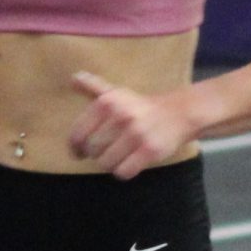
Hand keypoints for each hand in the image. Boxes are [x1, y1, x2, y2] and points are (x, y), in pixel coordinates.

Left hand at [68, 71, 193, 179]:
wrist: (177, 113)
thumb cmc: (139, 106)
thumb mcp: (115, 93)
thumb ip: (93, 87)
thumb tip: (73, 78)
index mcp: (107, 102)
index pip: (78, 134)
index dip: (74, 147)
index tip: (78, 152)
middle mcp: (120, 116)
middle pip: (92, 151)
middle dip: (96, 154)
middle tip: (105, 150)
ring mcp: (136, 133)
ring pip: (106, 163)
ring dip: (110, 163)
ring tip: (118, 155)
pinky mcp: (150, 150)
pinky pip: (124, 172)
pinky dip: (124, 171)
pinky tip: (129, 162)